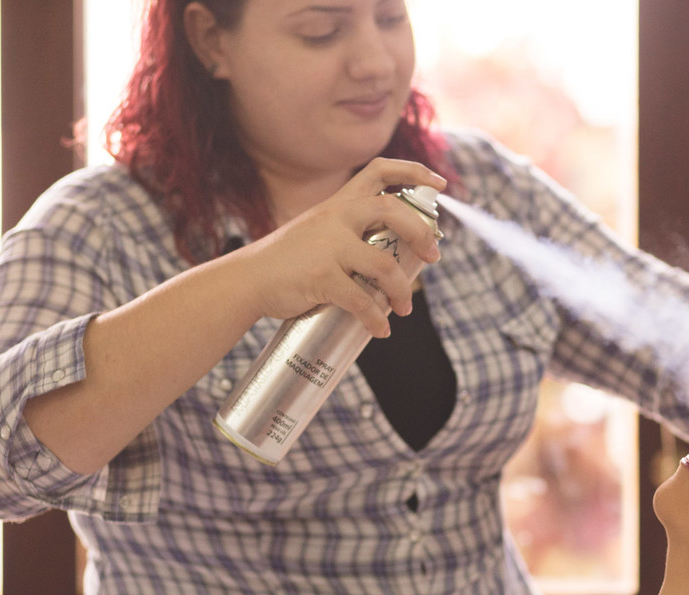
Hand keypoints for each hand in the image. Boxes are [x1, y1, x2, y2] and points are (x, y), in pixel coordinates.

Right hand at [230, 158, 446, 336]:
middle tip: (433, 257)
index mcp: (338, 203)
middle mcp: (335, 217)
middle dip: (422, 234)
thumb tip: (397, 253)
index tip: (440, 184)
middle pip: (393, 211)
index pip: (379, 170)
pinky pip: (362, 301)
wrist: (248, 280)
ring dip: (402, 291)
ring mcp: (328, 247)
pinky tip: (380, 329)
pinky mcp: (321, 277)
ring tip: (403, 307)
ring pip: (385, 265)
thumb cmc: (289, 260)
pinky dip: (377, 319)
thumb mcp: (319, 230)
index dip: (413, 171)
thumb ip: (351, 231)